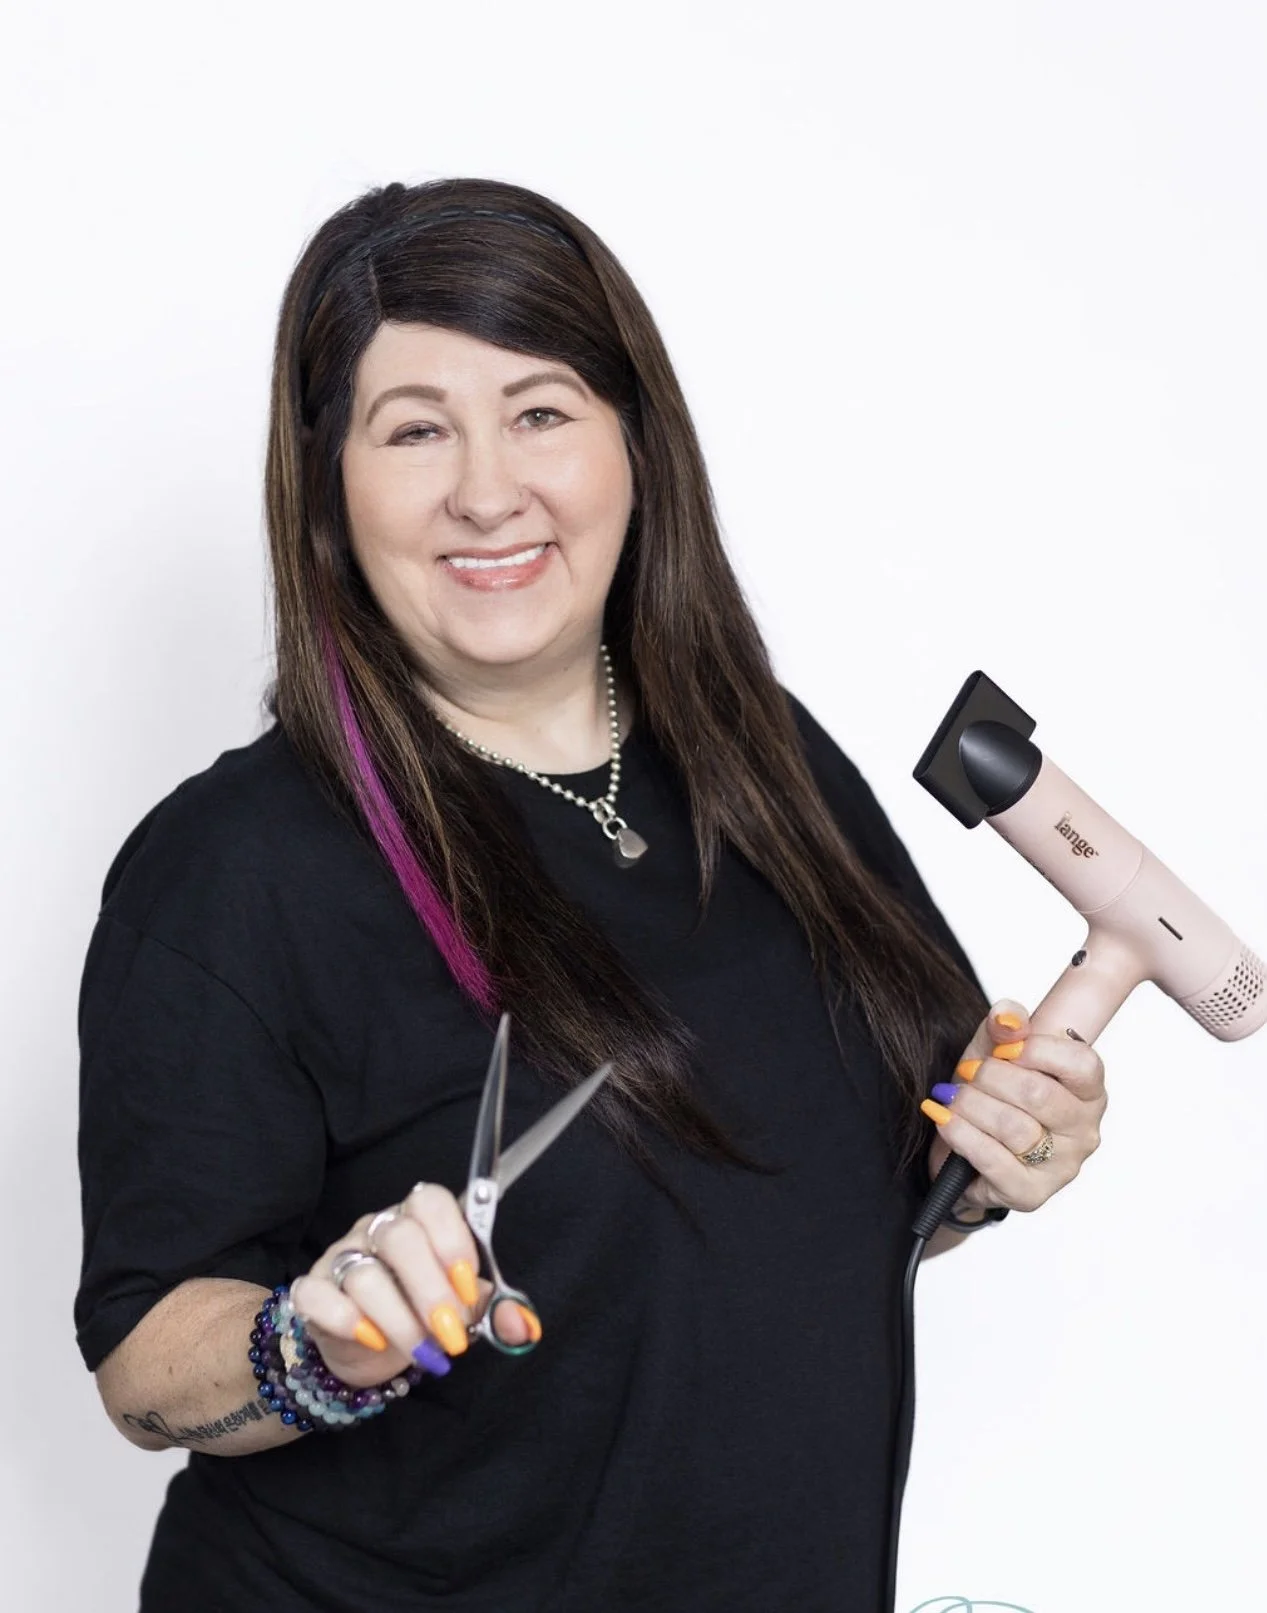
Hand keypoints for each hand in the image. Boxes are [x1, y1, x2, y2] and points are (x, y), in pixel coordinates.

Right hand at [290, 1183, 535, 1387]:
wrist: (365, 1350)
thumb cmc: (420, 1315)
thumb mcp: (464, 1312)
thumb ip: (498, 1313)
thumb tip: (523, 1326)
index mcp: (419, 1221)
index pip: (431, 1202)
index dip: (453, 1239)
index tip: (469, 1285)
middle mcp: (377, 1230)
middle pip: (400, 1237)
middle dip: (431, 1290)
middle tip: (451, 1333)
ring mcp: (341, 1257)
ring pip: (364, 1274)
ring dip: (399, 1320)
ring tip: (423, 1353)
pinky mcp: (311, 1290)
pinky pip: (317, 1294)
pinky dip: (345, 1319)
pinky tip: (371, 1340)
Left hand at [920, 999, 1107, 1214]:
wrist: (962, 1151)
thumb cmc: (989, 1096)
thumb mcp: (992, 1052)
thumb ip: (1004, 1026)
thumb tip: (1008, 1017)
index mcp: (1088, 1091)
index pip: (1082, 1064)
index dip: (1036, 1050)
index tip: (1003, 1048)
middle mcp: (1084, 1131)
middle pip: (1039, 1094)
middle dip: (990, 1077)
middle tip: (967, 1072)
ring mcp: (1062, 1166)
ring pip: (1013, 1126)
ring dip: (970, 1104)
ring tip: (951, 1096)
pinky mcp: (1030, 1193)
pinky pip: (993, 1160)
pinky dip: (961, 1133)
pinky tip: (944, 1119)